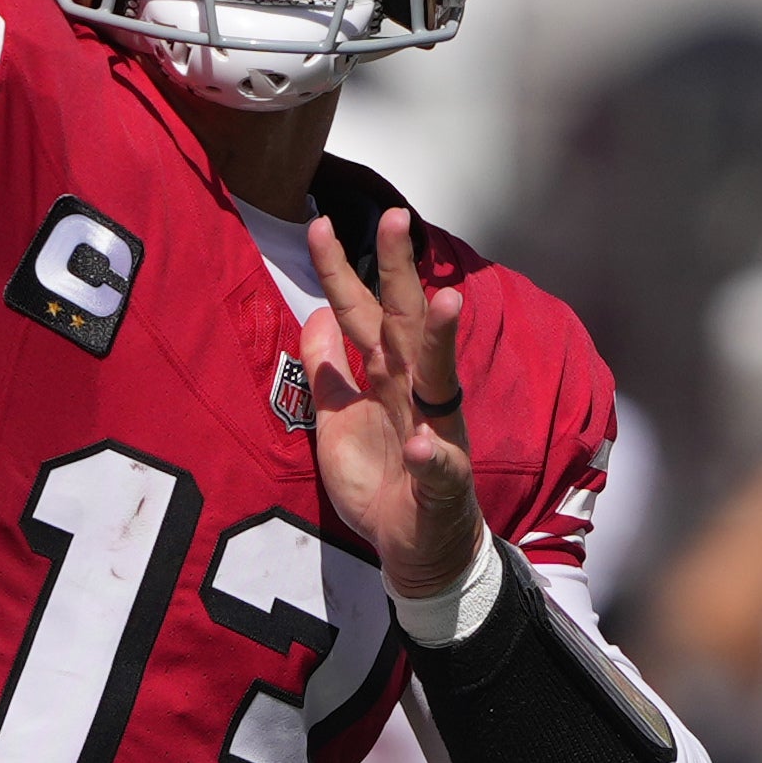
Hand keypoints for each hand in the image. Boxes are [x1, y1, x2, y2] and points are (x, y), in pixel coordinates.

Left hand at [301, 207, 480, 597]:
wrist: (413, 544)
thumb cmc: (382, 474)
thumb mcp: (338, 415)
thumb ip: (329, 367)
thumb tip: (316, 315)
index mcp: (386, 373)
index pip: (360, 310)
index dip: (339, 270)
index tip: (318, 224)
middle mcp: (415, 390)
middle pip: (405, 322)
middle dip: (400, 272)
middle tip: (395, 217)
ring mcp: (435, 430)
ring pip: (442, 378)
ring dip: (442, 341)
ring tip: (445, 303)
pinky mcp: (442, 481)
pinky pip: (440, 466)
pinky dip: (434, 456)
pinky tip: (426, 445)